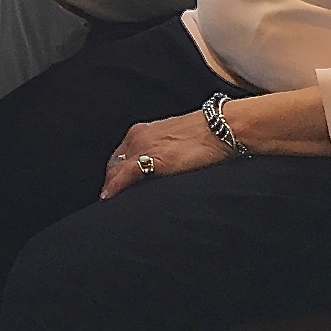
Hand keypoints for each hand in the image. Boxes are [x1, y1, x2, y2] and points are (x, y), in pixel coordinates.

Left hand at [99, 110, 230, 198]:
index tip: (114, 187)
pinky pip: (125, 175)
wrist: (221, 127)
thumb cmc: (205, 135)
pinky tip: (109, 198)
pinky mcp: (153, 159)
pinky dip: (115, 187)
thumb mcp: (174, 140)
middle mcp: (137, 136)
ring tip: (112, 204)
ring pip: (116, 170)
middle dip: (111, 182)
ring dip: (112, 186)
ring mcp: (143, 147)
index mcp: (142, 131)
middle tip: (112, 200)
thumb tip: (157, 168)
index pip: (120, 156)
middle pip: (114, 164)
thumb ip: (161, 151)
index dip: (115, 173)